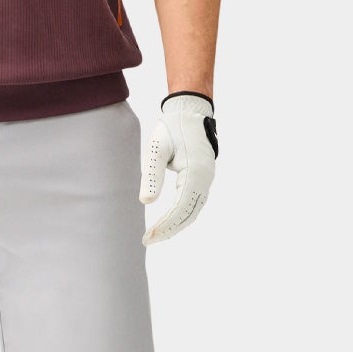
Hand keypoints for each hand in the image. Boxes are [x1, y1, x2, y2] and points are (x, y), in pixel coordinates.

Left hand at [140, 92, 217, 245]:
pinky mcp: (203, 177)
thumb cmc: (171, 129)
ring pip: (193, 211)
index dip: (164, 225)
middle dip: (169, 229)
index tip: (148, 236)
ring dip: (176, 225)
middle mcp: (205, 179)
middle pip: (189, 214)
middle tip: (148, 240)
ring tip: (156, 234)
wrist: (188, 112)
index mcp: (196, 173)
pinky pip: (194, 203)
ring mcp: (206, 179)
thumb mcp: (157, 149)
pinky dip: (182, 215)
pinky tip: (168, 220)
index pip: (180, 209)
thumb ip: (152, 174)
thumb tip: (146, 201)